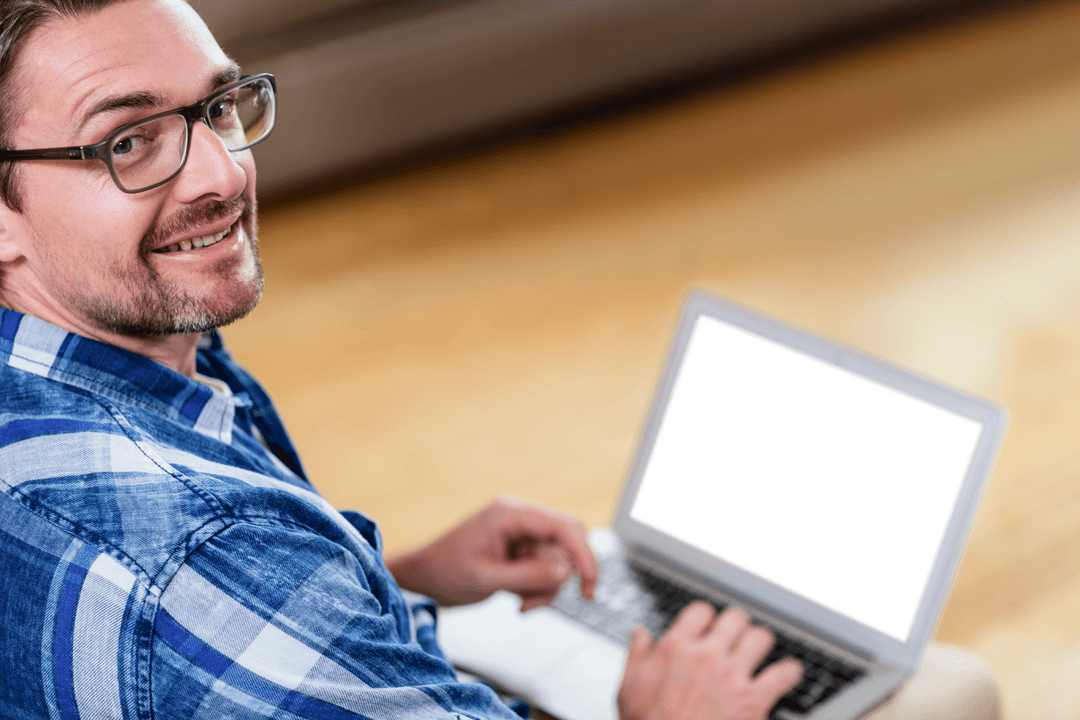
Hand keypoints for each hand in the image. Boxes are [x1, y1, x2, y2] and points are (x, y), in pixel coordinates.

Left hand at [386, 496, 597, 609]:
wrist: (423, 580)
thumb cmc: (445, 572)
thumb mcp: (487, 578)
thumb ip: (530, 574)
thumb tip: (568, 570)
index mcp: (510, 514)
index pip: (562, 526)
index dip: (583, 554)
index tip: (590, 584)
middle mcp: (519, 520)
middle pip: (565, 545)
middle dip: (557, 578)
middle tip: (534, 603)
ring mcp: (521, 536)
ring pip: (557, 561)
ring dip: (545, 588)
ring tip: (521, 605)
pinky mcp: (520, 552)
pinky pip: (545, 570)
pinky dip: (538, 590)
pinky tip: (518, 601)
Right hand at [617, 602, 802, 719]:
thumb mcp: (629, 688)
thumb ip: (637, 655)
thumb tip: (641, 634)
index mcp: (675, 648)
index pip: (700, 611)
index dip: (704, 618)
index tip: (706, 627)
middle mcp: (706, 655)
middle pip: (734, 618)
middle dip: (734, 627)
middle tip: (734, 637)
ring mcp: (733, 676)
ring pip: (760, 637)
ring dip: (759, 643)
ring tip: (757, 650)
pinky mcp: (754, 700)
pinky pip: (783, 674)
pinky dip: (789, 671)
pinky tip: (788, 672)